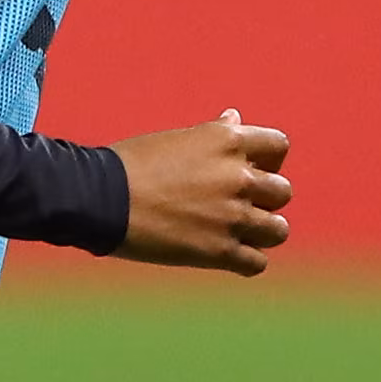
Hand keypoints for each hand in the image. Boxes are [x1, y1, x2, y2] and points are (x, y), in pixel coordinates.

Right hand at [109, 109, 292, 275]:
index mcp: (227, 141)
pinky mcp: (220, 251)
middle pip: (282, 191)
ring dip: (261, 231)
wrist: (98, 198)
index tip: (248, 169)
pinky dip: (245, 261)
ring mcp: (233, 216)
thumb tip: (235, 119)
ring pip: (278, 230)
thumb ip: (213, 133)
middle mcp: (238, 176)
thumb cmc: (130, 164)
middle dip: (264, 199)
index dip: (267, 159)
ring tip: (236, 232)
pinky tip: (226, 255)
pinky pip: (257, 263)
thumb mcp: (176, 138)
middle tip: (235, 204)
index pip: (279, 146)